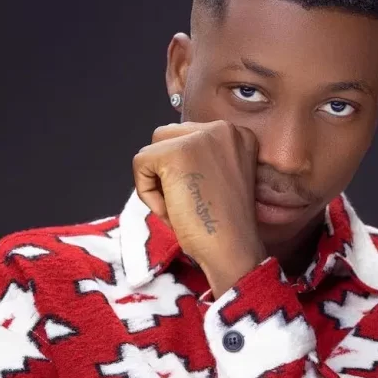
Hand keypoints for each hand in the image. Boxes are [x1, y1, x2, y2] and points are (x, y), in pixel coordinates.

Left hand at [133, 120, 266, 294]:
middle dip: (167, 172)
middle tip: (188, 203)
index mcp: (236, 133)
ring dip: (157, 181)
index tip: (200, 196)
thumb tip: (162, 153)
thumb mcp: (221, 176)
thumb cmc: (225, 224)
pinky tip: (172, 210)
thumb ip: (201, 157)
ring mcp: (198, 137)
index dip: (183, 170)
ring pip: (152, 150)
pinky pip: (140, 164)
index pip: (188, 136)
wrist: (233, 249)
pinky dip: (147, 193)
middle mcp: (221, 127)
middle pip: (168, 138)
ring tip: (180, 206)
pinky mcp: (174, 153)